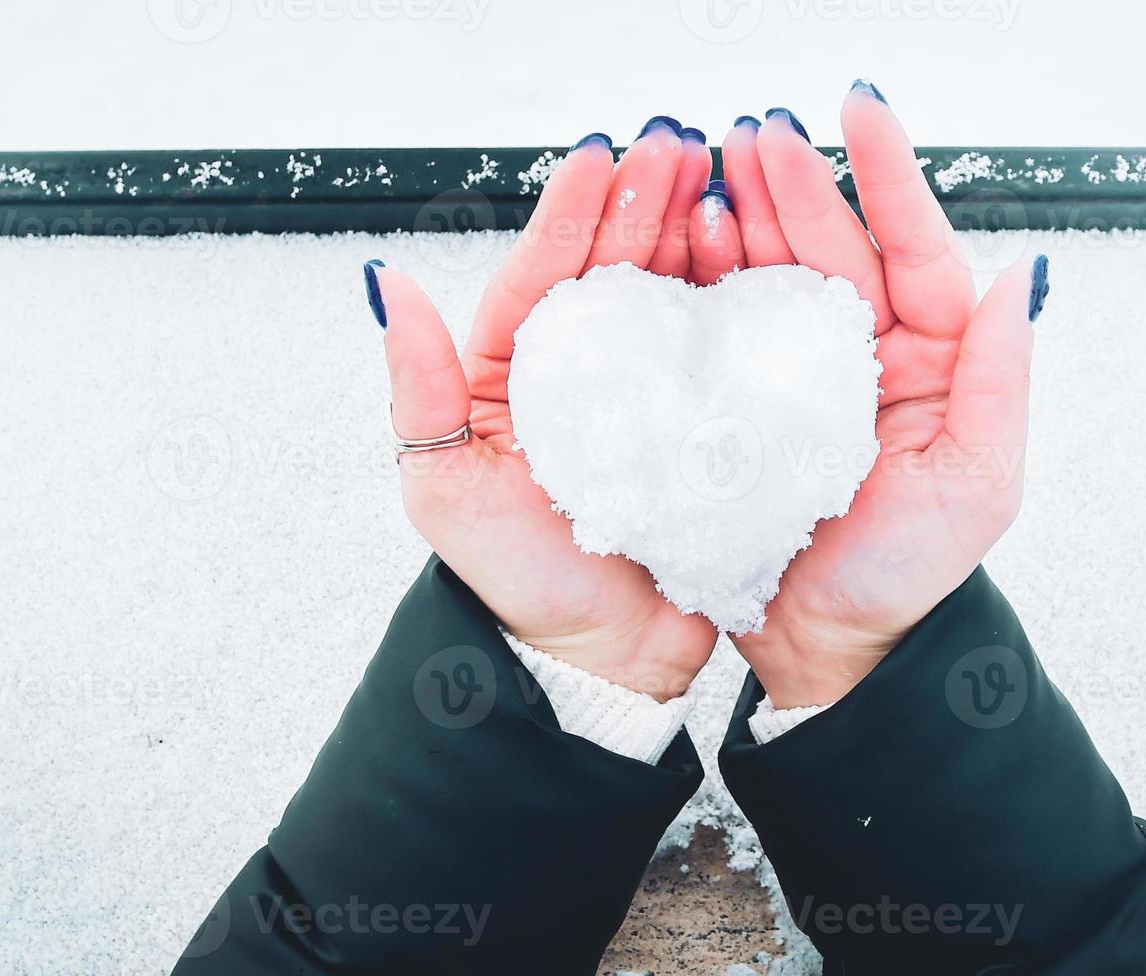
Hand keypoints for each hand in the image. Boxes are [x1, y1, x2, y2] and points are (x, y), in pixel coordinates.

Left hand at [368, 118, 718, 699]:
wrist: (598, 662)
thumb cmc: (516, 582)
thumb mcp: (444, 485)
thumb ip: (419, 387)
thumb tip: (387, 287)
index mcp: (515, 375)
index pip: (543, 274)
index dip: (572, 213)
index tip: (600, 155)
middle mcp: (583, 376)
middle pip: (613, 268)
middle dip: (644, 200)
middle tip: (677, 144)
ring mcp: (648, 398)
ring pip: (671, 295)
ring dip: (694, 233)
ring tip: (721, 180)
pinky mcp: (704, 427)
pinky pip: (721, 351)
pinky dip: (739, 300)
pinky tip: (758, 256)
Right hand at [689, 86, 1041, 706]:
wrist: (828, 650)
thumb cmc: (908, 575)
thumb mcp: (978, 480)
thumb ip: (999, 378)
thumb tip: (1022, 274)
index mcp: (926, 359)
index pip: (914, 247)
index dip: (890, 177)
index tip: (863, 110)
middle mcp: (861, 353)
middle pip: (832, 246)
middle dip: (798, 182)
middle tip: (758, 133)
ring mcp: (794, 374)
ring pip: (772, 272)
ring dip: (745, 216)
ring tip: (715, 172)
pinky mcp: (737, 402)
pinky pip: (720, 325)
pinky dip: (702, 278)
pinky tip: (687, 240)